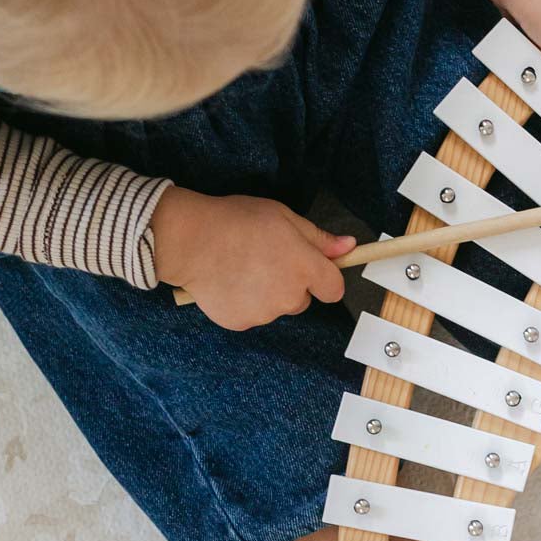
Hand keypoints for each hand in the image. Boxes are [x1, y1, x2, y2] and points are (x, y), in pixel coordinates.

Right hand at [150, 187, 354, 329]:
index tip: (309, 267)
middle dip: (290, 284)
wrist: (190, 240)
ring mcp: (265, 313)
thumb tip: (349, 246)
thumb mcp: (283, 217)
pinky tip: (229, 282)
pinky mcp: (242, 323)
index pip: (334, 289)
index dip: (324, 278)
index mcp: (306, 268)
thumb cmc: (237, 221)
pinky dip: (244, 303)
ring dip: (266, 294)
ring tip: (242, 268)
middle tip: (264, 260)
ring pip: (276, 308)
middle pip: (302, 299)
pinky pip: (251, 315)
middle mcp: (290, 296)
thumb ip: (318, 238)